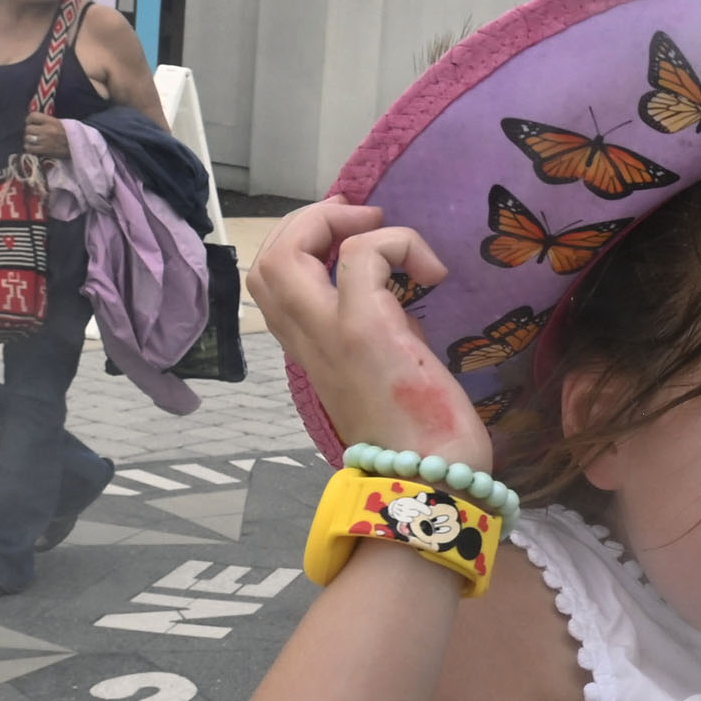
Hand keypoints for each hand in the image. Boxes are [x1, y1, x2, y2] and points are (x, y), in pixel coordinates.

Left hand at [23, 110, 69, 160]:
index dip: (29, 119)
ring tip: (33, 141)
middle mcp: (47, 130)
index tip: (31, 123)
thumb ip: (47, 121)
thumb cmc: (68, 135)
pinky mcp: (44, 150)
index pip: (33, 116)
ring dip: (28, 140)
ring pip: (27, 138)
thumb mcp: (60, 123)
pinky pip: (29, 148)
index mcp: (51, 121)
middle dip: (29, 131)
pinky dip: (29, 148)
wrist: (75, 148)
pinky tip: (33, 148)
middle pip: (28, 128)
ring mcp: (45, 141)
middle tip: (33, 134)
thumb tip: (34, 120)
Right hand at [246, 201, 488, 460]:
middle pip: (267, 259)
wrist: (433, 482)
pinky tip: (433, 272)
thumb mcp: (388, 369)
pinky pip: (362, 253)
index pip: (268, 283)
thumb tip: (399, 296)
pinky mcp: (364, 328)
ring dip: (335, 221)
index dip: (301, 244)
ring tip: (384, 230)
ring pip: (288, 250)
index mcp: (311, 351)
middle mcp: (308, 340)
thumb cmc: (422, 440)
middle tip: (360, 218)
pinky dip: (397, 242)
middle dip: (309, 221)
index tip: (348, 233)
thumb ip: (379, 330)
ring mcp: (329, 333)